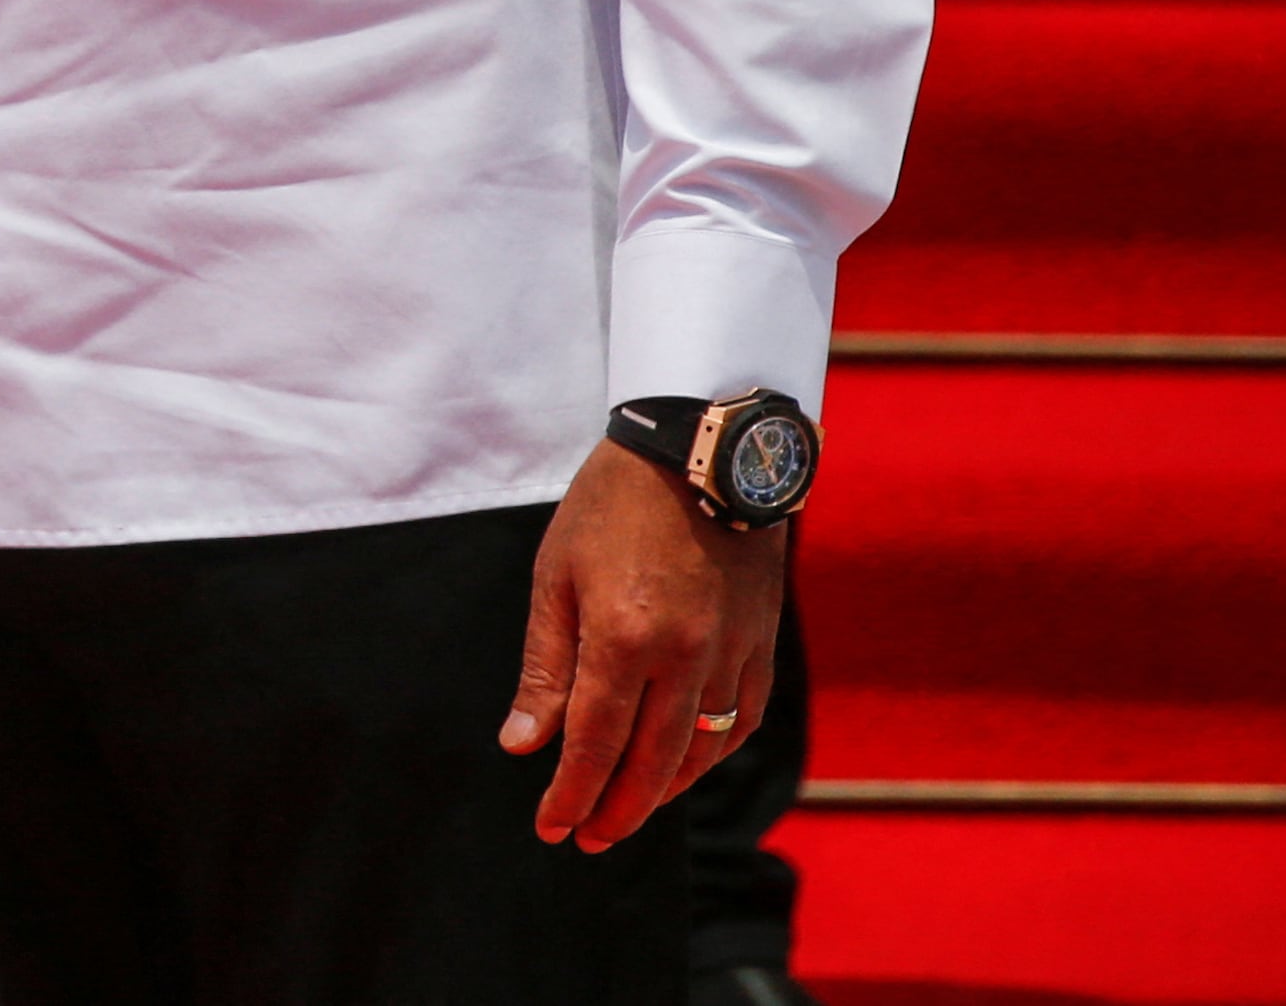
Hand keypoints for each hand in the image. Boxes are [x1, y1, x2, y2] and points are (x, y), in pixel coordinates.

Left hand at [501, 438, 787, 852]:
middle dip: (615, 811)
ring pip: (700, 753)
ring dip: (664, 794)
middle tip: (586, 839)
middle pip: (650, 765)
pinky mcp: (761, 642)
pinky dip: (713, 755)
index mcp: (622, 636)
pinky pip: (742, 721)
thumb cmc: (612, 503)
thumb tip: (523, 746)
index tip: (551, 829)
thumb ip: (545, 668)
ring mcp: (732, 652)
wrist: (700, 447)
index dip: (570, 795)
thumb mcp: (556, 575)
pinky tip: (686, 767)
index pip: (593, 744)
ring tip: (627, 811)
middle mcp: (684, 656)